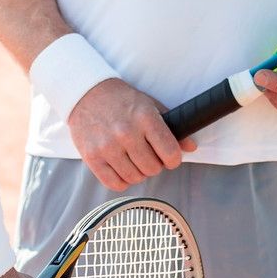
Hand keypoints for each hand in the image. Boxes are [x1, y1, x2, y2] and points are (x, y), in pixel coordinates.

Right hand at [66, 78, 195, 190]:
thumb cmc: (122, 100)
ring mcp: (108, 146)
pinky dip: (122, 180)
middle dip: (155, 165)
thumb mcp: (149, 105)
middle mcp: (126, 133)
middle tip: (148, 155)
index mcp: (145, 117)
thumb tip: (191, 147)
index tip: (169, 157)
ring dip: (138, 172)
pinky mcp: (92, 157)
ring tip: (133, 159)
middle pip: (153, 168)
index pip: (170, 153)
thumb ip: (171, 126)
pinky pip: (115, 184)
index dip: (173, 159)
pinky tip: (121, 167)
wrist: (86, 94)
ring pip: (135, 178)